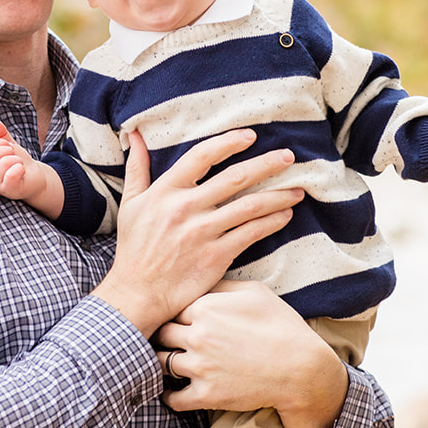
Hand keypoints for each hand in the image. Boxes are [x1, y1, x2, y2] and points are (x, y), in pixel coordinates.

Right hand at [0, 120, 64, 219]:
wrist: (34, 178)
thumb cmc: (19, 162)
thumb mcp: (10, 146)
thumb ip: (2, 135)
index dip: (2, 143)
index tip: (10, 149)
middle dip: (9, 151)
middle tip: (15, 157)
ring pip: (4, 163)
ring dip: (17, 160)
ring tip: (19, 165)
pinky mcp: (8, 190)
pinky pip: (11, 175)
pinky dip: (19, 169)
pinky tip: (21, 171)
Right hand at [91, 130, 303, 336]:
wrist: (138, 293)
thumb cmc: (134, 248)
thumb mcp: (130, 203)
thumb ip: (137, 167)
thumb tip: (137, 135)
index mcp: (166, 191)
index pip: (202, 156)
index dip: (228, 143)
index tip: (250, 136)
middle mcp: (186, 208)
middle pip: (235, 178)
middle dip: (267, 165)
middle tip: (288, 157)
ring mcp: (203, 232)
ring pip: (250, 206)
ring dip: (278, 196)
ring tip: (297, 189)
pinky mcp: (216, 256)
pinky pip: (251, 234)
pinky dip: (271, 222)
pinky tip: (285, 215)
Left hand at [156, 282, 348, 427]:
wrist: (301, 368)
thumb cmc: (282, 326)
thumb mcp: (255, 292)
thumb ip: (221, 286)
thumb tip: (201, 281)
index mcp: (205, 307)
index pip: (171, 307)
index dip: (173, 313)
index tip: (175, 319)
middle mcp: (197, 336)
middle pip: (161, 333)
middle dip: (162, 336)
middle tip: (162, 340)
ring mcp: (200, 366)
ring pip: (160, 363)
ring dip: (161, 362)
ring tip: (164, 362)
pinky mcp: (206, 394)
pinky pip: (173, 398)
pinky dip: (169, 396)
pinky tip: (172, 391)